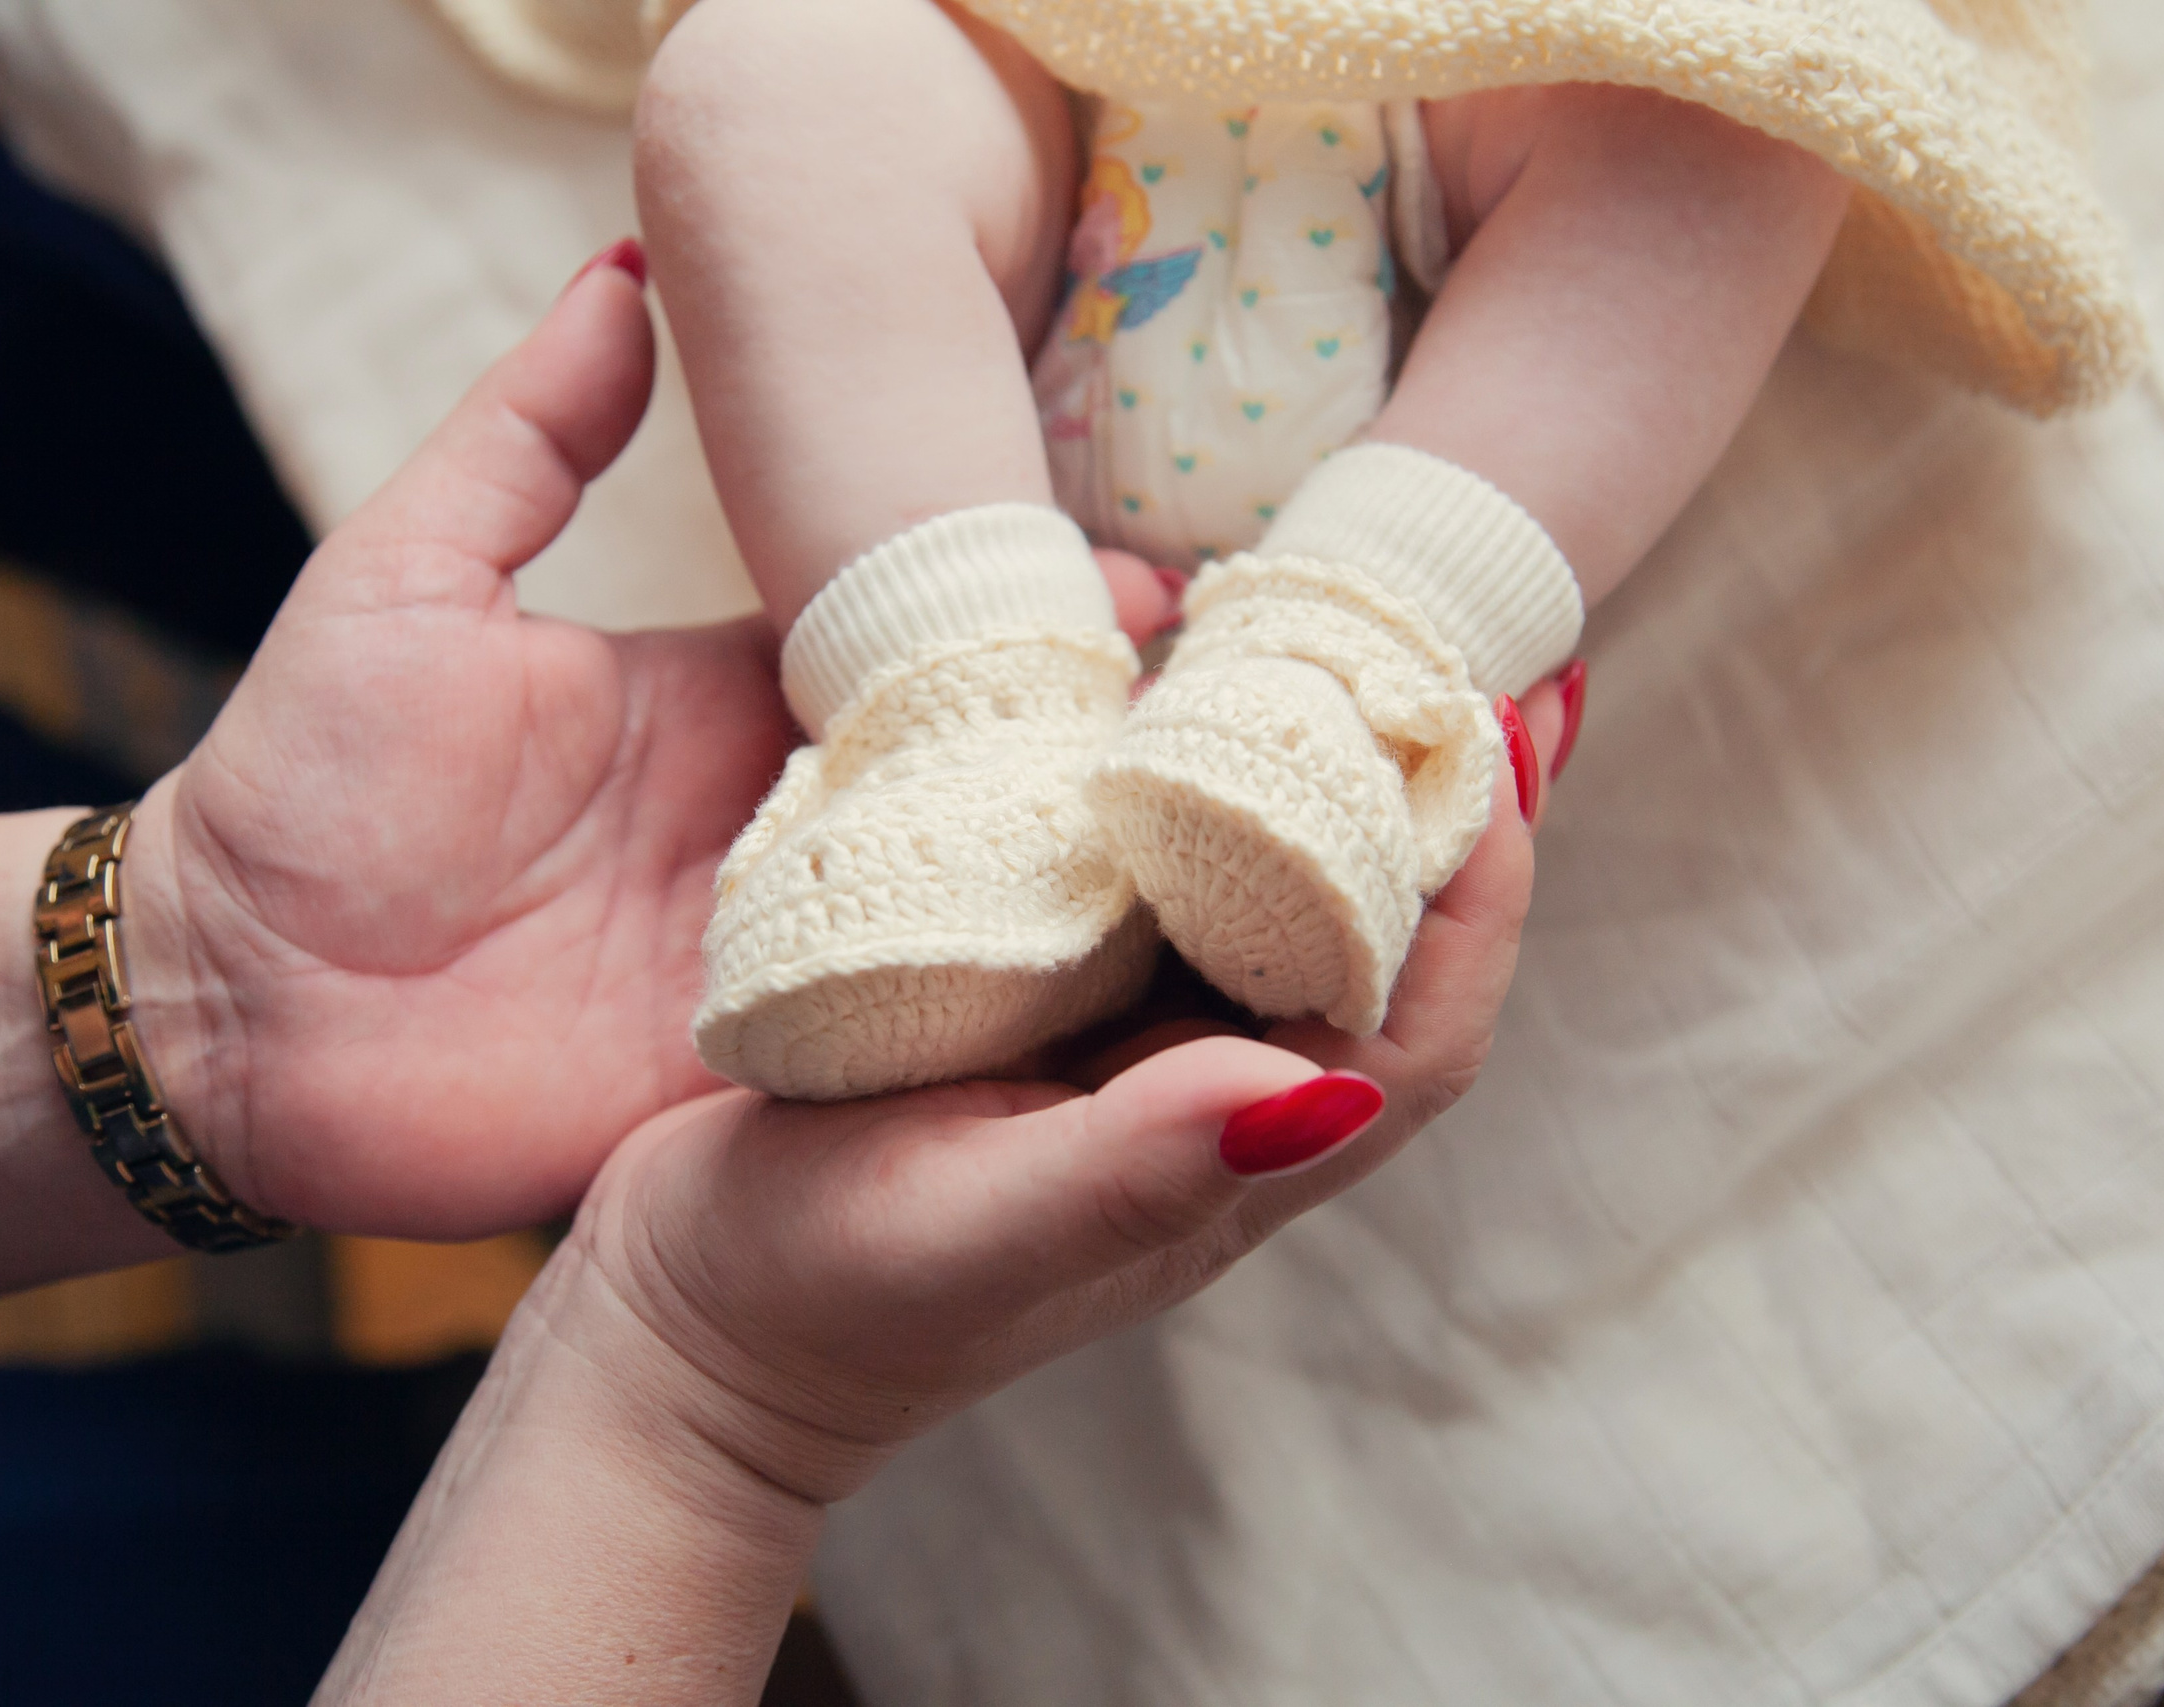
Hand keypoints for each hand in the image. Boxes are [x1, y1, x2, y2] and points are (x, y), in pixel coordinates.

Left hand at [122, 247, 1184, 1240]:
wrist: (222, 1004)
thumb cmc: (301, 781)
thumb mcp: (406, 578)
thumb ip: (530, 435)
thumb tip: (631, 273)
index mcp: (731, 700)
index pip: (914, 638)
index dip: (1028, 610)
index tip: (1157, 580)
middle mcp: (784, 825)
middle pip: (979, 778)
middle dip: (1104, 747)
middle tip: (1247, 720)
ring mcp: (789, 959)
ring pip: (974, 915)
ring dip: (1089, 888)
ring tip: (1236, 857)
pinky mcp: (768, 1081)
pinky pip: (912, 1056)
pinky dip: (1015, 1033)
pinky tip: (1136, 1004)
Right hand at [537, 734, 1546, 1504]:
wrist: (674, 1329)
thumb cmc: (811, 1303)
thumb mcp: (964, 1230)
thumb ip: (1135, 1168)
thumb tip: (1328, 1092)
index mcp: (1217, 1160)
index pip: (1418, 1031)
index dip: (1479, 894)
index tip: (1489, 738)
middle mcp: (1193, 1096)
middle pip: (1362, 942)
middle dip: (1410, 802)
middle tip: (1411, 644)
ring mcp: (1112, 1046)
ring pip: (1255, 898)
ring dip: (1298, 779)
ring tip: (1308, 637)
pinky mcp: (1028, 997)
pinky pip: (1137, 880)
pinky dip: (1167, 788)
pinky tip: (1147, 697)